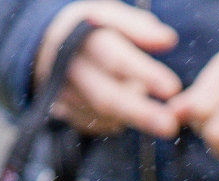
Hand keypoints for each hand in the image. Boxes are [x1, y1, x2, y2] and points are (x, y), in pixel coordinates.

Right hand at [34, 1, 181, 139]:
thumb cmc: (90, 29)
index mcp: (83, 39)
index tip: (173, 88)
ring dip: (131, 115)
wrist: (44, 45)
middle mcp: (71, 70)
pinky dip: (117, 120)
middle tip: (170, 126)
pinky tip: (125, 111)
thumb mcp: (109, 17)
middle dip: (140, 113)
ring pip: (105, 115)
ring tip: (155, 113)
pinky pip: (100, 124)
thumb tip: (168, 40)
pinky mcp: (66, 114)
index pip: (116, 58)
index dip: (145, 74)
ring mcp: (66, 96)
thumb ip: (138, 27)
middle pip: (107, 97)